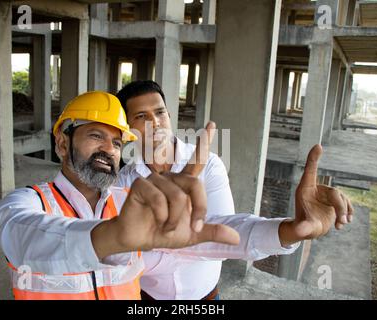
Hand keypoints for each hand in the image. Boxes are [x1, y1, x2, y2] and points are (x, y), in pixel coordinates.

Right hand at [91, 121, 239, 257]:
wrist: (140, 241)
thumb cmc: (163, 232)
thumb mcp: (192, 235)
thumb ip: (213, 232)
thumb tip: (236, 238)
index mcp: (182, 185)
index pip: (196, 162)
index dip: (204, 143)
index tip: (212, 124)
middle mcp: (170, 178)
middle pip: (195, 184)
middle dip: (199, 208)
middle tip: (194, 227)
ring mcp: (155, 179)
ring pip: (177, 197)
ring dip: (175, 220)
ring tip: (166, 227)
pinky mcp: (141, 184)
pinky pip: (159, 199)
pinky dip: (162, 216)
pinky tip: (156, 221)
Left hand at [279, 144, 353, 246]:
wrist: (309, 230)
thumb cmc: (303, 226)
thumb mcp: (302, 228)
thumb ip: (302, 229)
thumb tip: (301, 232)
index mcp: (305, 189)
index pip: (311, 171)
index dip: (314, 158)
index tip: (318, 146)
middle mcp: (317, 189)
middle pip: (335, 193)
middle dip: (341, 208)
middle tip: (341, 222)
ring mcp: (327, 195)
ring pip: (342, 199)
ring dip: (344, 212)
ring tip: (340, 225)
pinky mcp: (335, 202)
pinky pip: (347, 203)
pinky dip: (348, 212)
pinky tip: (345, 222)